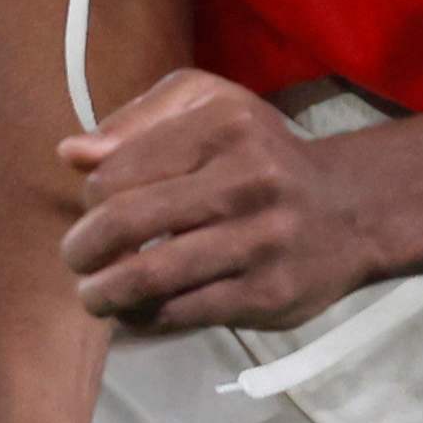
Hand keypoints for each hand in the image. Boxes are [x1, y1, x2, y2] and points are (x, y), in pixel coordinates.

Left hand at [60, 67, 392, 333]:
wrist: (351, 210)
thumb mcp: (208, 105)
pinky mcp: (268, 295)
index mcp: (223, 125)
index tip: (90, 210)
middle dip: (83, 248)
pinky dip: (146, 316)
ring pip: (152, 275)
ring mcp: (260, 242)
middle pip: (128, 221)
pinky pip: (185, 312)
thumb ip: (136, 122)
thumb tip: (71, 154)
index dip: (90, 196)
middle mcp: (246, 180)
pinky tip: (135, 311)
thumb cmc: (259, 153)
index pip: (120, 168)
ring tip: (92, 294)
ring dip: (104, 292)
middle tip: (75, 258)